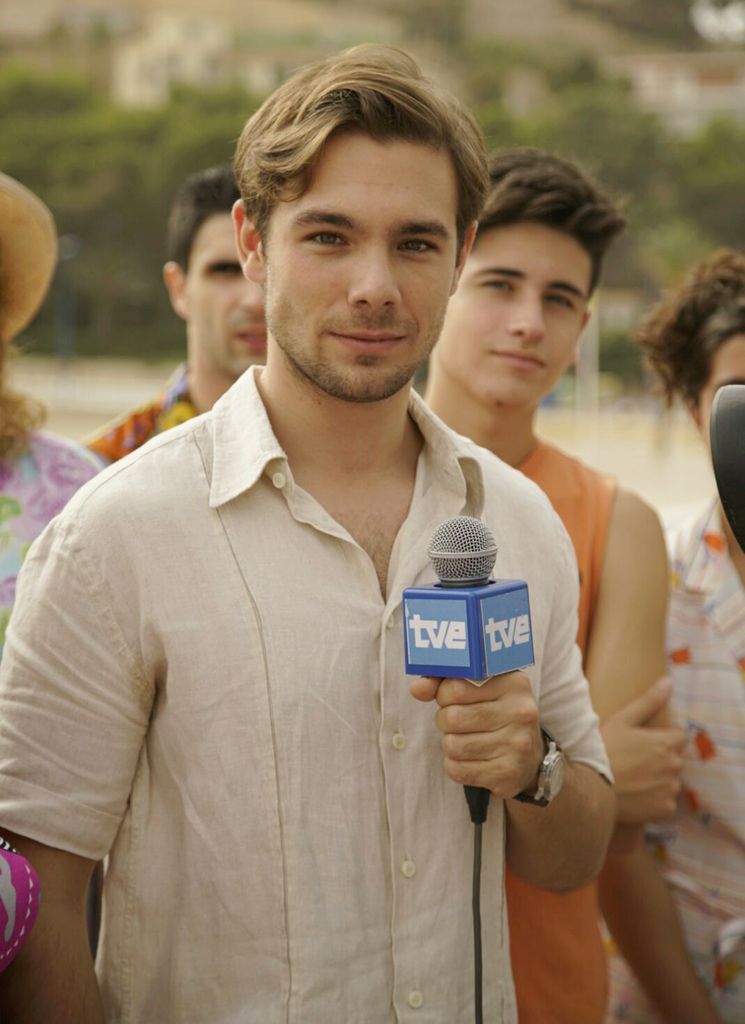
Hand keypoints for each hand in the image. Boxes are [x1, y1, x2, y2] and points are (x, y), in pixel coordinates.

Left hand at [410, 671, 543, 798]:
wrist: (530, 756)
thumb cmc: (494, 712)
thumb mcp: (478, 688)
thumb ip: (444, 681)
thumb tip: (417, 689)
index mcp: (513, 683)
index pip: (454, 688)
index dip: (444, 695)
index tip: (454, 698)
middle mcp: (520, 713)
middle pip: (451, 718)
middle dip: (445, 721)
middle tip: (458, 722)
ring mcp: (517, 745)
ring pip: (452, 746)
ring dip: (451, 744)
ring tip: (467, 739)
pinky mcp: (508, 774)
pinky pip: (457, 770)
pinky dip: (456, 765)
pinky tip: (472, 759)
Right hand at [601, 677, 685, 824]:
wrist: (590, 787)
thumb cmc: (603, 749)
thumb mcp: (622, 720)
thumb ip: (649, 701)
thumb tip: (669, 681)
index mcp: (666, 743)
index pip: (680, 737)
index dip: (663, 737)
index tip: (644, 742)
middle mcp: (673, 766)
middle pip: (675, 758)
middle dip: (661, 758)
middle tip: (634, 760)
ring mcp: (670, 789)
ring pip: (670, 780)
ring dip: (659, 779)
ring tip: (633, 778)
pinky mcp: (664, 809)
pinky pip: (666, 801)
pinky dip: (655, 799)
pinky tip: (636, 794)